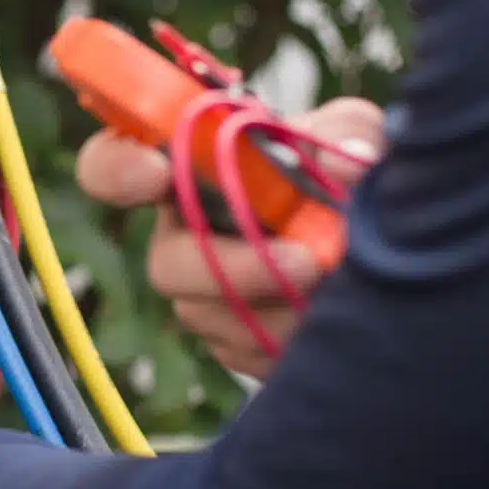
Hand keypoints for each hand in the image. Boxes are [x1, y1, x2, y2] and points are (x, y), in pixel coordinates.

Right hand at [76, 97, 385, 376]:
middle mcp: (181, 235)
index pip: (111, 166)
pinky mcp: (232, 343)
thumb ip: (345, 133)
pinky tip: (333, 314)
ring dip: (284, 307)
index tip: (156, 172)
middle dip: (235, 268)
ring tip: (346, 285)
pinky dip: (296, 338)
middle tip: (311, 262)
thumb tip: (345, 164)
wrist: (377, 241)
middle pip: (167, 265)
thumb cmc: (343, 169)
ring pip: (211, 316)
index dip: (116, 170)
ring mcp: (201, 295)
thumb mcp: (351, 133)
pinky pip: (246, 355)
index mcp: (188, 171)